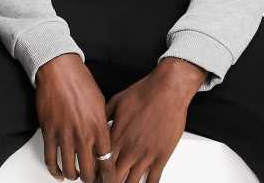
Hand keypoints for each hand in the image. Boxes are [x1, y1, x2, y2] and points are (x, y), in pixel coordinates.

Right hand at [35, 53, 117, 182]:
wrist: (59, 69)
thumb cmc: (80, 81)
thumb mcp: (100, 102)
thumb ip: (102, 124)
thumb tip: (104, 140)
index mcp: (98, 126)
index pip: (107, 162)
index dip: (108, 176)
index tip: (107, 180)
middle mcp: (82, 134)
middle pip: (88, 171)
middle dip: (90, 179)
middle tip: (91, 178)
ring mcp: (64, 135)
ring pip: (70, 170)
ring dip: (73, 176)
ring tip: (75, 174)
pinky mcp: (49, 132)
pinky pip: (51, 160)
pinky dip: (55, 170)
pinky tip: (59, 172)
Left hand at [103, 59, 206, 182]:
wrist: (167, 89)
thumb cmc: (144, 92)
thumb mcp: (117, 100)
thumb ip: (105, 116)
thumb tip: (97, 124)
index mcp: (116, 135)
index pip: (100, 162)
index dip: (96, 172)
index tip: (95, 175)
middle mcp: (129, 148)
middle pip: (113, 177)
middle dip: (109, 182)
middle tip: (108, 181)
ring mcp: (145, 154)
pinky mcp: (161, 156)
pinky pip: (153, 180)